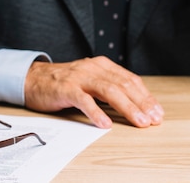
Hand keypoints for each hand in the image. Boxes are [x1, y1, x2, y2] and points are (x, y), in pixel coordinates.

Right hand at [24, 56, 163, 128]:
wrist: (32, 78)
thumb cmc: (63, 83)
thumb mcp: (90, 80)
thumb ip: (108, 88)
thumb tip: (134, 105)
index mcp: (102, 65)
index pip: (130, 79)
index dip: (146, 96)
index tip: (157, 111)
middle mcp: (93, 68)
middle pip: (123, 85)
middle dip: (142, 103)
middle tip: (153, 119)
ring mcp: (80, 77)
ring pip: (109, 91)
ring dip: (127, 108)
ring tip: (139, 121)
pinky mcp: (66, 89)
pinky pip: (84, 101)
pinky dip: (97, 113)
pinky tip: (106, 124)